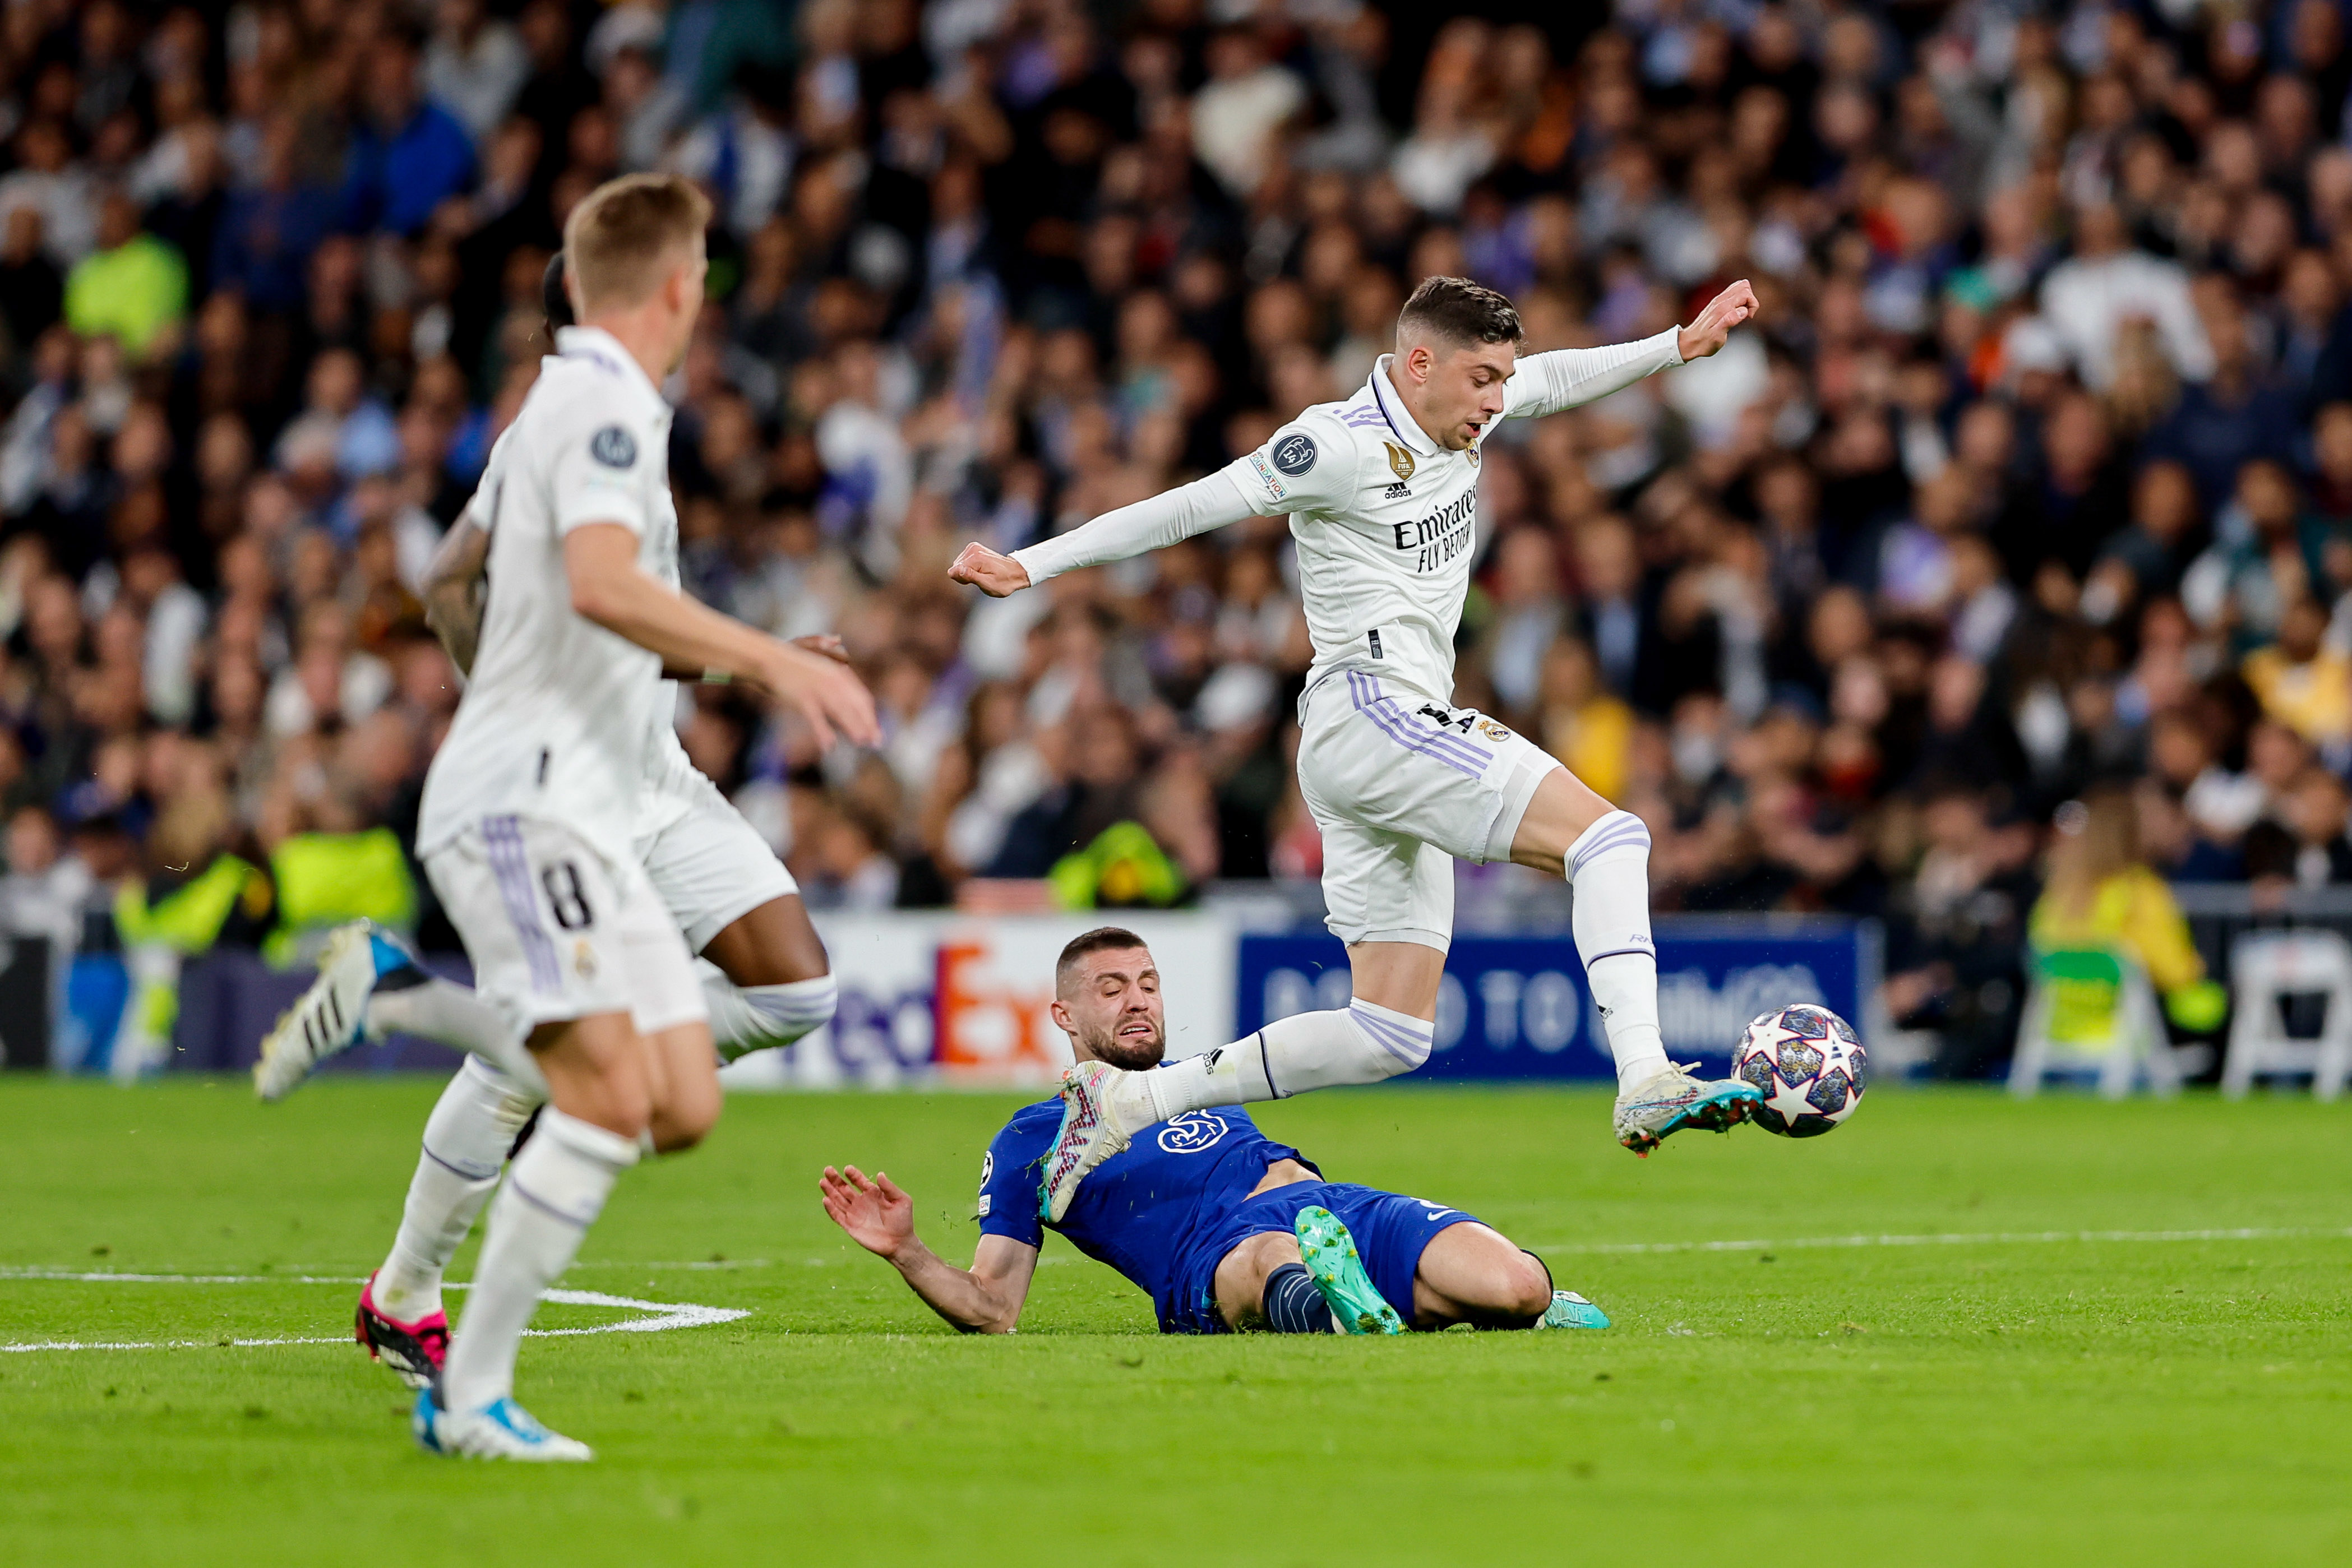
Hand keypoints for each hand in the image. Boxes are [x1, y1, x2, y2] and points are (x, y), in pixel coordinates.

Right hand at [763, 637, 880, 750]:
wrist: (767, 658)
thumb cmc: (791, 662)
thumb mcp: (817, 662)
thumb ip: (836, 672)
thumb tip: (842, 653)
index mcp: (839, 673)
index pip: (862, 698)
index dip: (870, 717)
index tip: (876, 732)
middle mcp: (833, 680)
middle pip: (857, 706)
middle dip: (868, 725)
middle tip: (876, 743)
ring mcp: (818, 689)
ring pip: (842, 711)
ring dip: (854, 728)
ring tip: (862, 743)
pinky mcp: (803, 698)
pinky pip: (817, 719)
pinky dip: (823, 733)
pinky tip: (829, 746)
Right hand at [820, 1165, 914, 1259]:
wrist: (899, 1243)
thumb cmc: (903, 1221)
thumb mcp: (901, 1201)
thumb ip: (890, 1188)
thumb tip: (880, 1174)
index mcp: (873, 1193)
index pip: (859, 1181)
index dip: (853, 1174)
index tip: (847, 1169)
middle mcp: (861, 1202)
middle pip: (845, 1188)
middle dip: (836, 1179)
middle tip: (827, 1170)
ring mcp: (855, 1214)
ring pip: (838, 1200)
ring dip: (830, 1191)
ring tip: (822, 1181)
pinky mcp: (850, 1226)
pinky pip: (838, 1216)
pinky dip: (831, 1209)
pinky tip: (826, 1200)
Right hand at [949, 542, 1030, 596]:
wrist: (1016, 572)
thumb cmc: (1004, 582)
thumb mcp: (988, 584)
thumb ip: (971, 577)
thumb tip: (954, 570)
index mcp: (975, 557)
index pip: (954, 571)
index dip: (963, 580)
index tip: (975, 581)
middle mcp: (973, 548)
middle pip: (956, 567)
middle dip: (965, 576)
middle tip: (981, 579)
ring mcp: (973, 547)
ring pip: (959, 565)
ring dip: (968, 572)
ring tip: (983, 575)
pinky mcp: (974, 548)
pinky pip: (963, 561)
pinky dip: (970, 568)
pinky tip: (981, 571)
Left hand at [1678, 279, 1758, 361]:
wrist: (1688, 343)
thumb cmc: (1703, 343)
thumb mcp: (1717, 336)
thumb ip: (1729, 321)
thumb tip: (1743, 311)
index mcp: (1722, 307)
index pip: (1745, 292)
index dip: (1753, 304)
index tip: (1748, 317)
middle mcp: (1720, 300)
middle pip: (1744, 286)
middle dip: (1751, 299)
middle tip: (1746, 315)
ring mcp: (1717, 301)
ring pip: (1738, 287)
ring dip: (1745, 299)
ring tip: (1741, 314)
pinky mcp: (1716, 304)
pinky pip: (1732, 293)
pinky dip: (1739, 300)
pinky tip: (1735, 313)